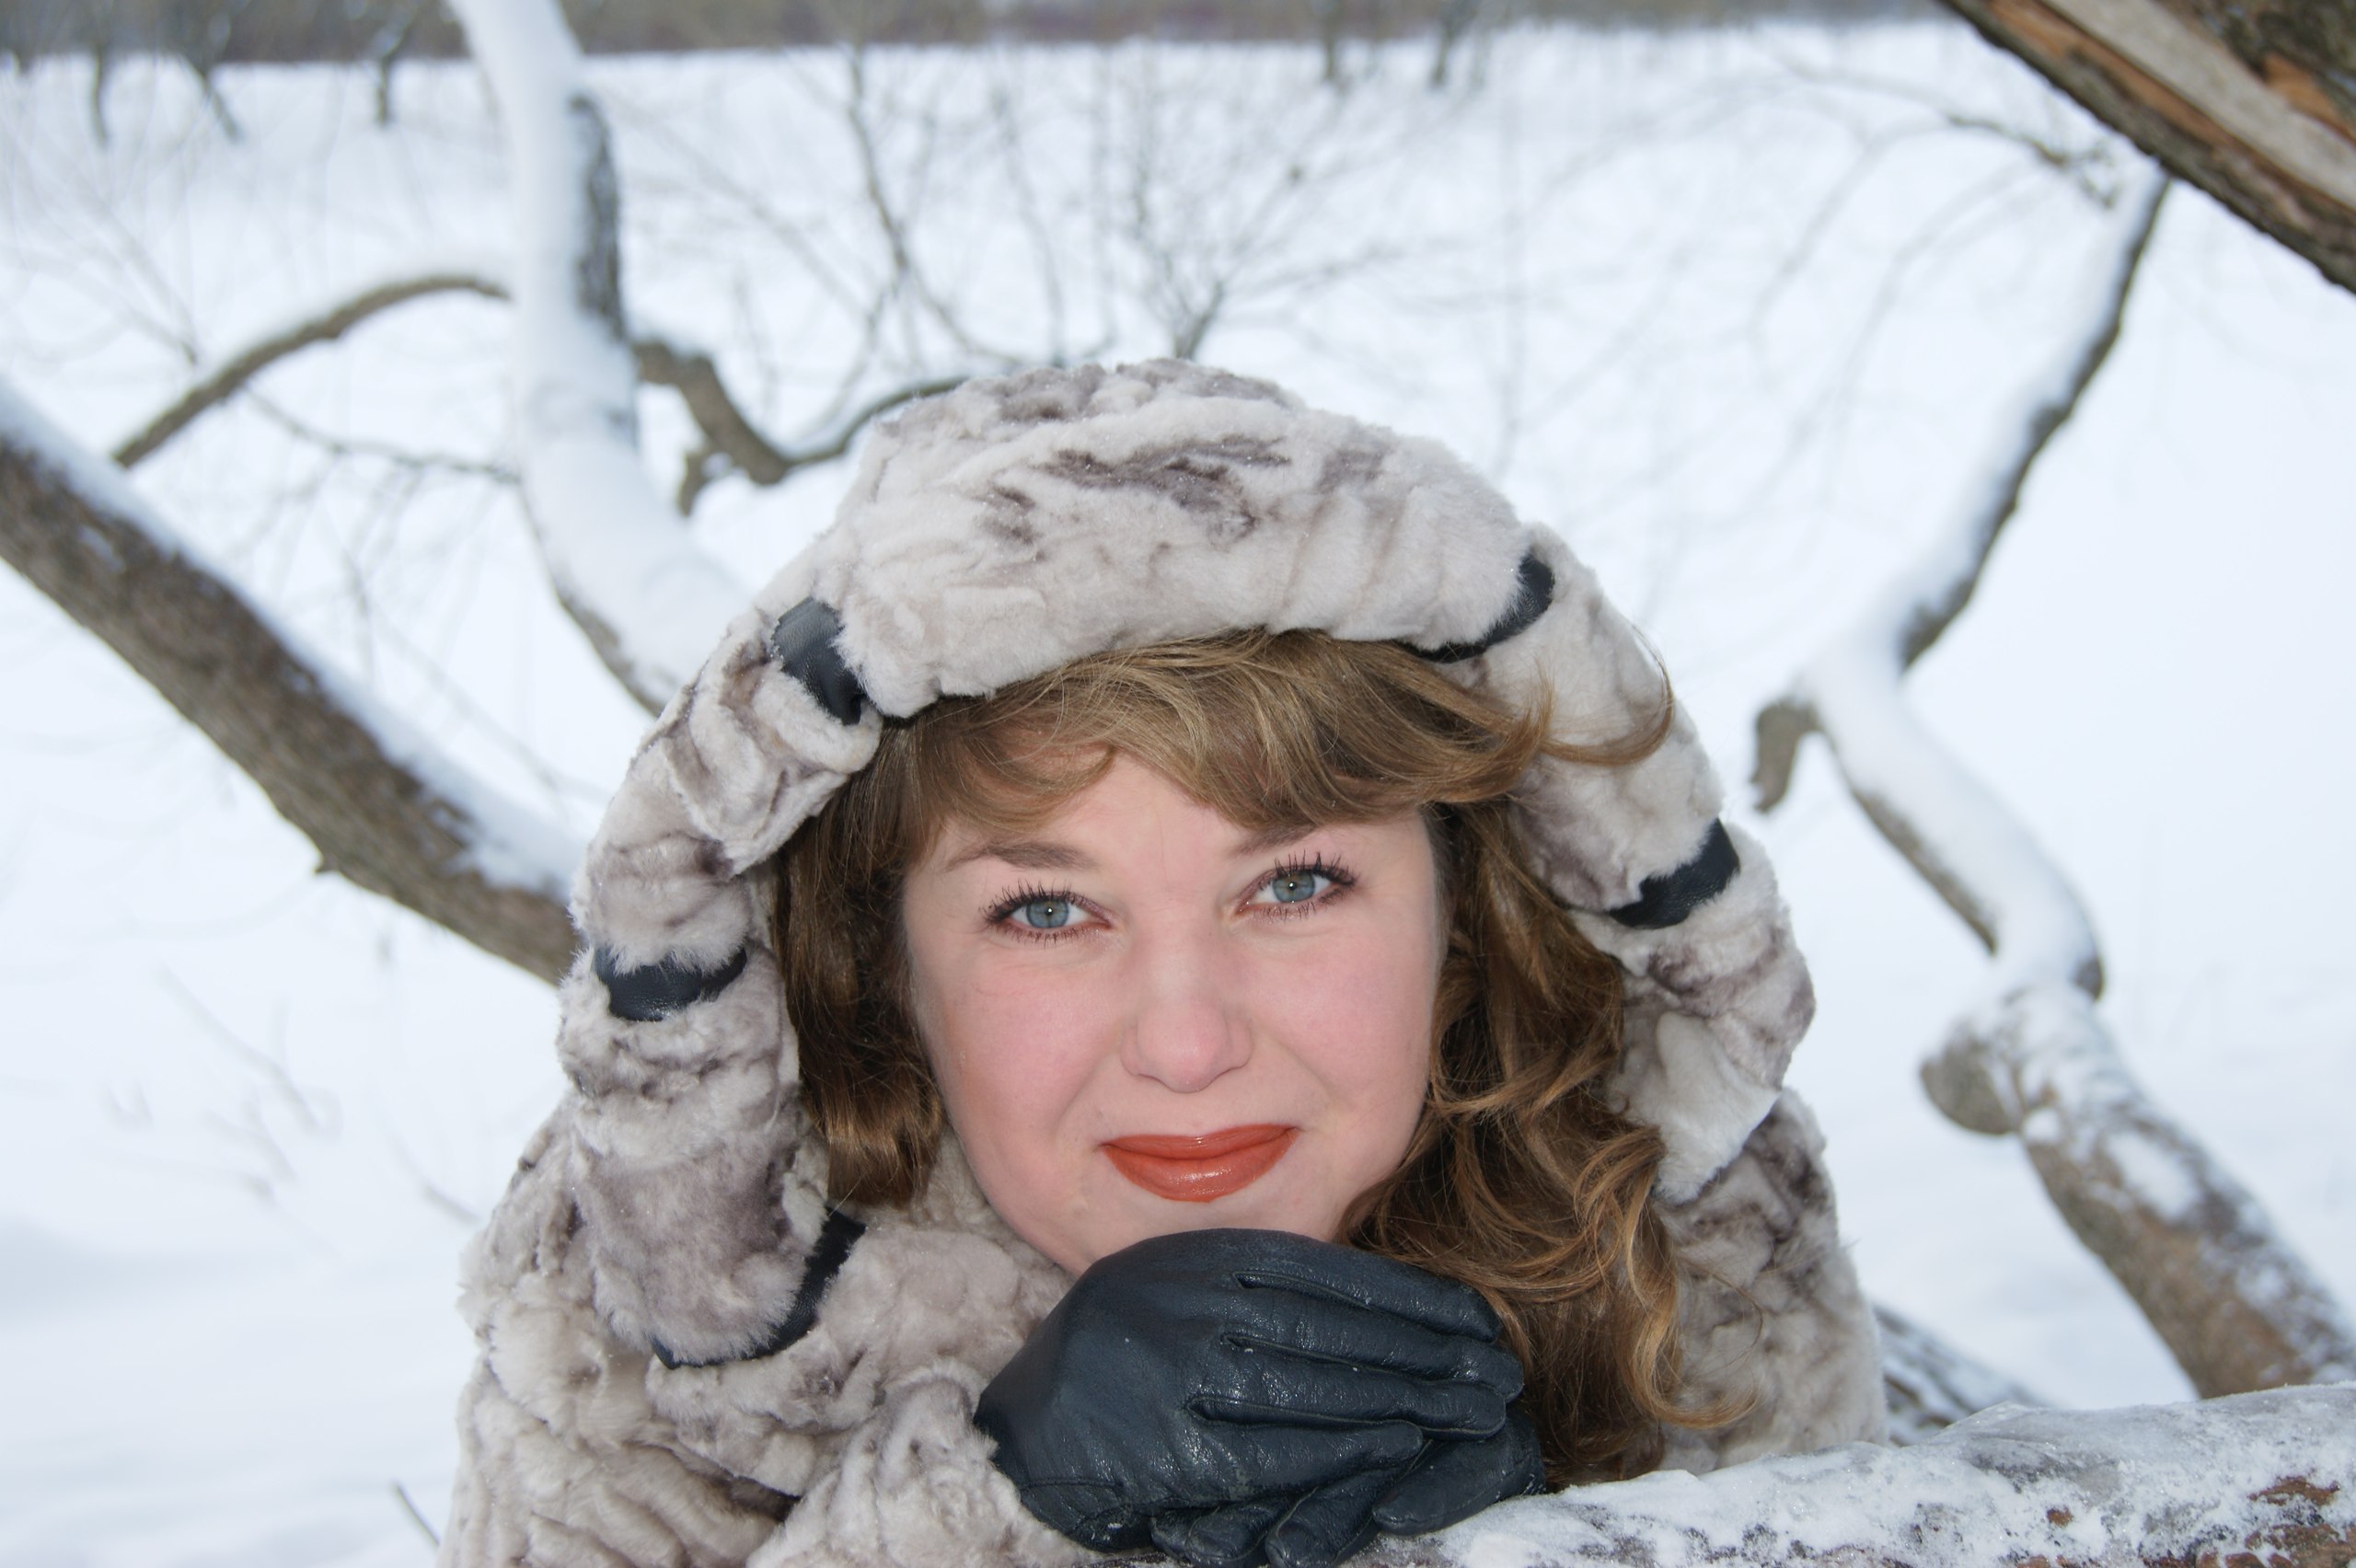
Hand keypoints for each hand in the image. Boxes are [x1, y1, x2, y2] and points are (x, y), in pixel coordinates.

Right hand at [974, 1228, 1540, 1566]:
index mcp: (1195, 1262)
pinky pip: (1277, 1445)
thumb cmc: (1115, 1366)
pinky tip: (1398, 1443)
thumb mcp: (1176, 1295)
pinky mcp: (1170, 1445)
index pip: (1323, 1276)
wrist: (1025, 1433)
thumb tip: (1366, 1304)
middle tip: (1494, 1372)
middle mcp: (1190, 1308)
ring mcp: (1179, 1376)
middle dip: (1424, 1352)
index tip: (1469, 1320)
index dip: (1405, 1299)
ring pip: (1315, 1384)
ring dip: (1402, 1396)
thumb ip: (1252, 1292)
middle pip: (1333, 1329)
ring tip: (1469, 1406)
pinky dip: (1344, 1445)